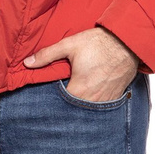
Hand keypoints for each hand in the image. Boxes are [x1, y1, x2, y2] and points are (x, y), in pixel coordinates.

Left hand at [23, 26, 139, 101]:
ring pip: (87, 111)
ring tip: (74, 98)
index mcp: (78, 90)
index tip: (46, 100)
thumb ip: (47, 55)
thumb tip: (27, 63)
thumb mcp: (70, 44)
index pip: (59, 105)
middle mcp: (92, 101)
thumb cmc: (98, 43)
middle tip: (59, 101)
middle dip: (65, 108)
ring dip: (80, 107)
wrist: (127, 42)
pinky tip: (89, 96)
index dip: (51, 103)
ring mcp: (105, 101)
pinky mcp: (115, 98)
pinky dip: (93, 105)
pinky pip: (101, 108)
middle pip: (73, 111)